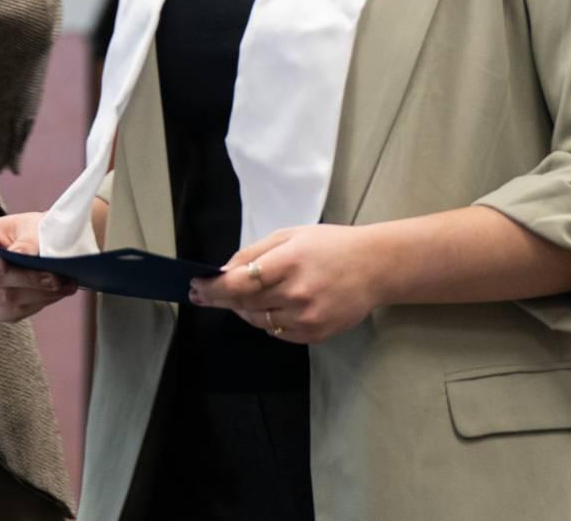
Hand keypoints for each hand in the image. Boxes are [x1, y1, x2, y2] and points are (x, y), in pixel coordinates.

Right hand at [0, 212, 77, 322]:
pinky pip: (13, 313)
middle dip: (26, 280)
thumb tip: (20, 254)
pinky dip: (38, 303)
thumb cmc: (34, 232)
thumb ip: (27, 241)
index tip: (4, 265)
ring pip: (4, 300)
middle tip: (54, 278)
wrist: (44, 245)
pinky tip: (56, 293)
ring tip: (64, 285)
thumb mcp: (34, 228)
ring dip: (37, 295)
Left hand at [187, 224, 384, 344]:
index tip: (196, 287)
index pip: (239, 282)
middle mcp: (297, 293)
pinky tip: (269, 307)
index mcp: (289, 262)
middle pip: (244, 303)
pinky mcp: (315, 335)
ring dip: (243, 310)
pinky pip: (277, 333)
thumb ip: (255, 252)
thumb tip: (223, 270)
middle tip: (204, 293)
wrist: (375, 267)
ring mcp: (307, 317)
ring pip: (258, 321)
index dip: (213, 287)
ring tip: (239, 298)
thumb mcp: (291, 235)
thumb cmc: (330, 246)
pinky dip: (266, 321)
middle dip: (221, 298)